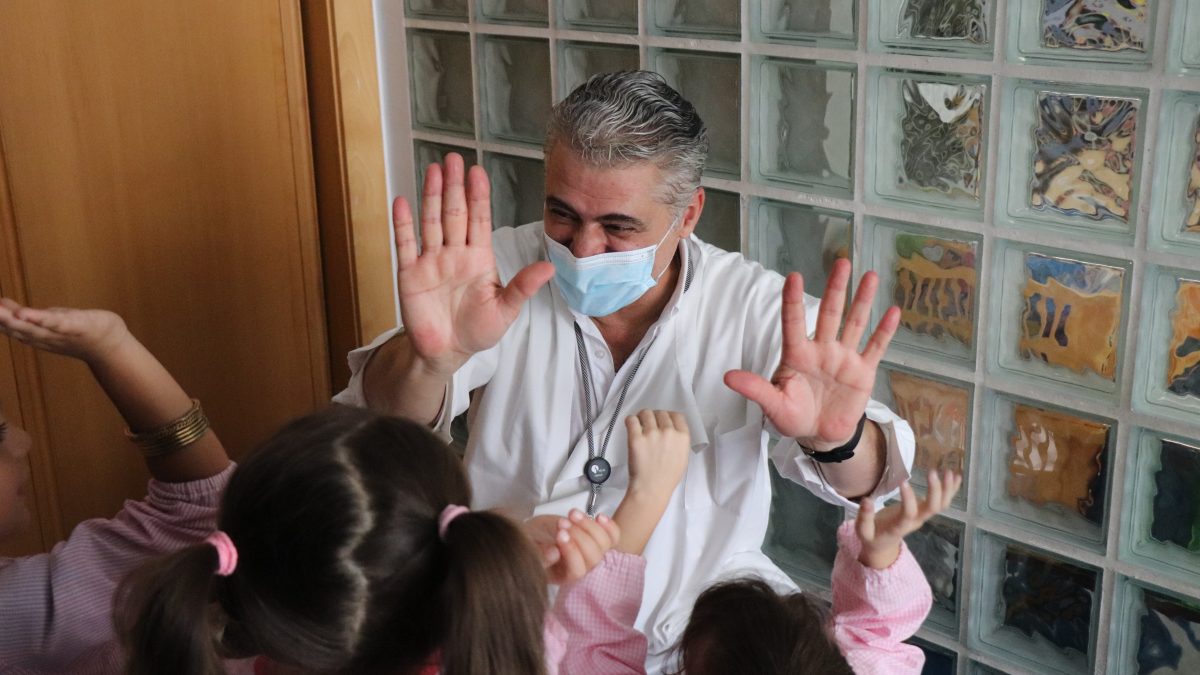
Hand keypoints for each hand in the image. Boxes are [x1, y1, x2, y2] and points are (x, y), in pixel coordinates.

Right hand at [0, 299, 129, 363]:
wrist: (109, 345)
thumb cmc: (76, 331)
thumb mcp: (45, 320)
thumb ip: (23, 314)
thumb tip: (1, 305)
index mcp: (31, 334)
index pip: (4, 326)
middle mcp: (40, 337)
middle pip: (13, 328)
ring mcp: (57, 333)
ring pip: (30, 328)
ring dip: (11, 320)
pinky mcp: (75, 326)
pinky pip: (54, 323)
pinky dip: (39, 319)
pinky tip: (26, 314)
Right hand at [394, 154, 553, 374]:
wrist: (448, 352)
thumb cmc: (478, 330)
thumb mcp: (506, 309)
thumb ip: (523, 286)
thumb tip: (551, 268)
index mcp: (479, 258)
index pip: (479, 220)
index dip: (478, 196)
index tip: (478, 172)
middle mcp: (454, 253)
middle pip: (454, 213)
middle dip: (454, 186)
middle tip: (454, 159)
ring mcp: (431, 261)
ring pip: (431, 221)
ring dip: (431, 196)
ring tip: (433, 169)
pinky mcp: (410, 274)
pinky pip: (406, 244)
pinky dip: (403, 224)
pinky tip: (403, 201)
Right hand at [524, 509, 620, 584]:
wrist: (536, 533)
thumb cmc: (530, 542)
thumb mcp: (527, 547)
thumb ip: (538, 553)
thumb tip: (554, 553)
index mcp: (563, 575)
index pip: (577, 570)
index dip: (572, 552)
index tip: (559, 534)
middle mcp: (581, 567)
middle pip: (593, 557)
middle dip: (579, 536)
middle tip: (561, 523)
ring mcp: (592, 553)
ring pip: (604, 544)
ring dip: (589, 526)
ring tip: (571, 514)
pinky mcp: (598, 540)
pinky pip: (613, 536)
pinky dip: (609, 525)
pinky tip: (598, 516)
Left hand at [625, 409, 690, 502]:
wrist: (652, 489)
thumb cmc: (667, 477)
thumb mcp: (683, 457)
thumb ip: (679, 440)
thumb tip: (671, 429)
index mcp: (682, 437)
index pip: (676, 415)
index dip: (668, 417)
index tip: (662, 421)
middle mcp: (668, 432)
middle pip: (660, 413)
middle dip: (654, 418)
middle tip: (649, 427)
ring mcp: (652, 434)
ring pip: (645, 413)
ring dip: (642, 418)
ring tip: (639, 426)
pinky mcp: (636, 438)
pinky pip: (631, 419)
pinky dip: (630, 421)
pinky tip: (631, 427)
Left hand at [723, 259, 899, 449]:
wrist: (820, 435)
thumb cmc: (793, 416)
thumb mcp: (773, 405)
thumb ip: (756, 389)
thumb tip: (727, 377)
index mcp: (797, 355)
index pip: (793, 323)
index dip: (793, 301)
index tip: (793, 276)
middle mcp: (822, 349)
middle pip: (830, 313)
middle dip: (835, 288)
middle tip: (841, 261)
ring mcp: (844, 358)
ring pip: (854, 323)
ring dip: (862, 300)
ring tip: (870, 275)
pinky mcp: (863, 371)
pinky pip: (875, 347)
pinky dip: (884, 331)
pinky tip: (893, 310)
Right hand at [856, 469, 961, 569]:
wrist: (883, 546)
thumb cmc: (872, 537)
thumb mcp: (863, 531)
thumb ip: (864, 517)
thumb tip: (866, 500)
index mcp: (900, 526)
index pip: (909, 513)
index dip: (908, 499)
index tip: (902, 481)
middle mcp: (915, 521)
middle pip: (932, 508)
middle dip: (936, 491)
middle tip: (932, 472)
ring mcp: (922, 516)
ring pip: (941, 505)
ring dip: (948, 489)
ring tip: (950, 472)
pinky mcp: (924, 511)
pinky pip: (941, 502)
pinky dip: (951, 490)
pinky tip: (957, 477)